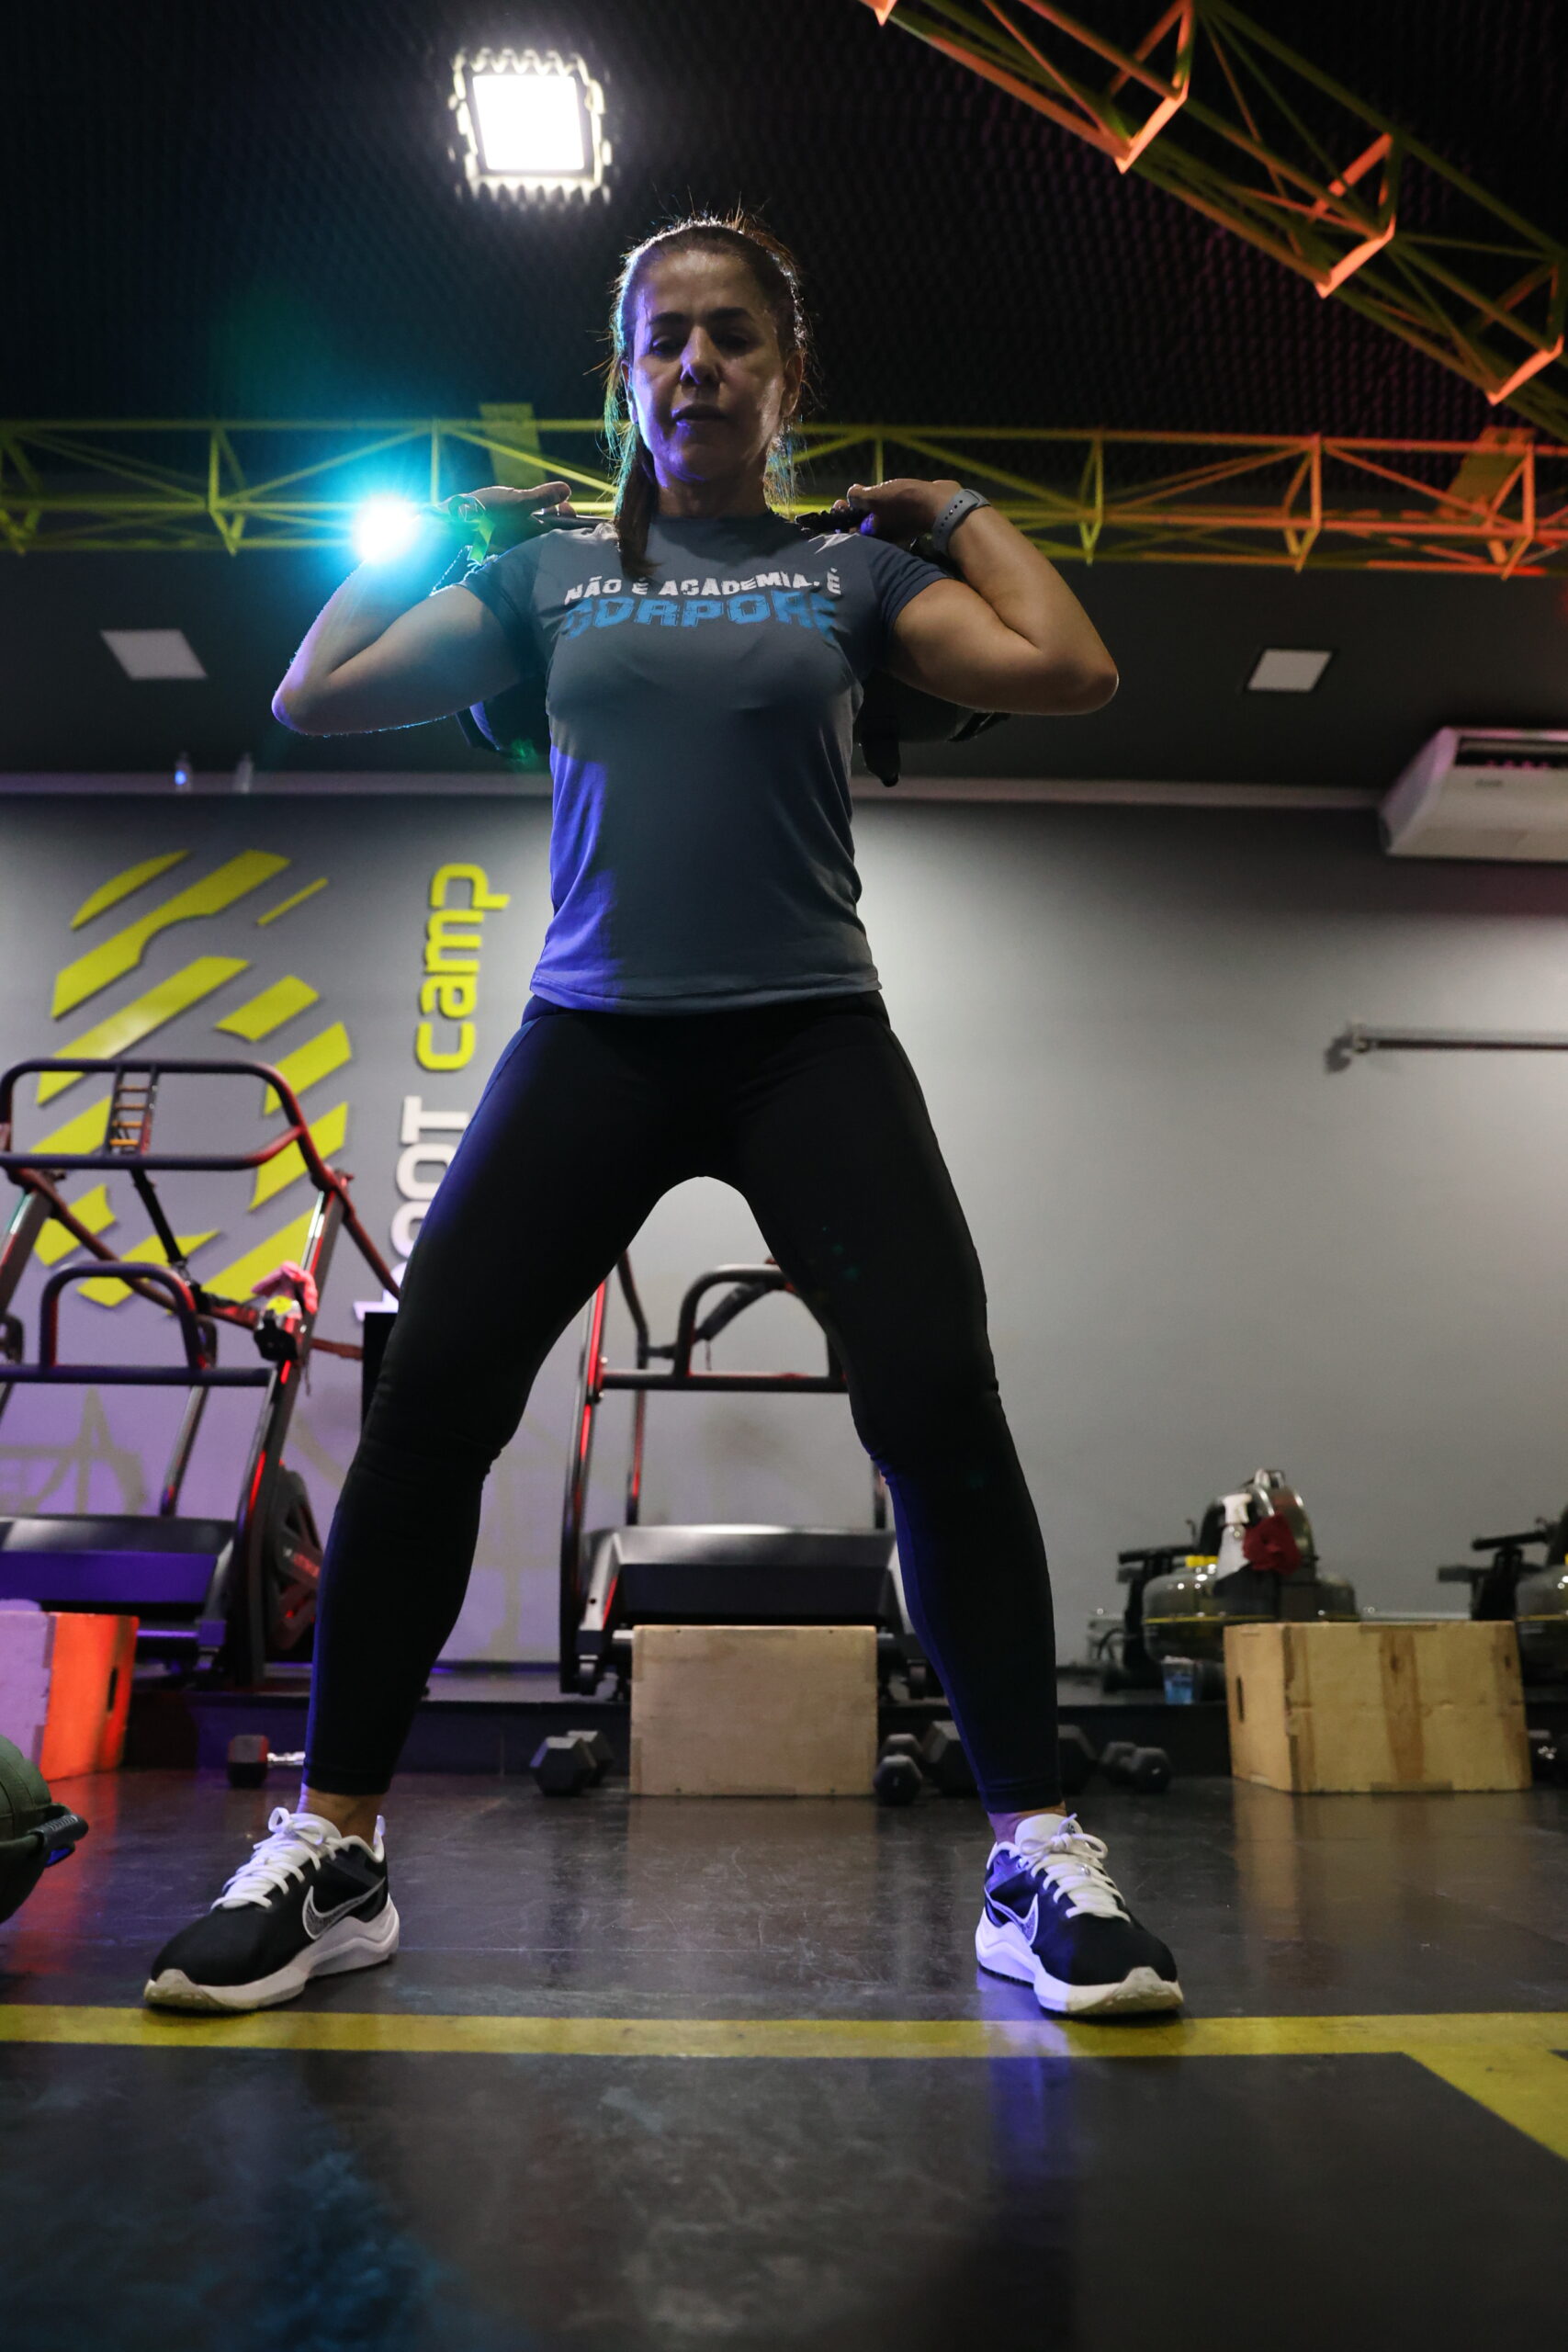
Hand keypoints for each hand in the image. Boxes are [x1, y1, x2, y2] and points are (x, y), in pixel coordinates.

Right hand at [440, 480, 574, 554]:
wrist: (454, 522)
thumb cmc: (487, 513)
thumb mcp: (517, 500)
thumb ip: (543, 497)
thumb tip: (566, 489)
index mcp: (534, 538)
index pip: (563, 534)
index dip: (571, 521)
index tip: (568, 506)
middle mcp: (527, 544)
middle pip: (552, 533)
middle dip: (560, 517)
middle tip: (562, 504)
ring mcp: (516, 541)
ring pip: (539, 529)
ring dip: (546, 516)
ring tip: (548, 504)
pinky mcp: (506, 536)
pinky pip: (526, 529)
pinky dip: (532, 518)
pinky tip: (528, 508)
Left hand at [830, 476, 959, 547]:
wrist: (940, 505)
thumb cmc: (905, 502)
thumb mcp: (876, 496)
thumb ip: (858, 497)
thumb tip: (851, 494)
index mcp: (873, 537)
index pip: (849, 533)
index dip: (840, 518)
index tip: (838, 505)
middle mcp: (883, 537)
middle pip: (860, 527)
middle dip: (851, 513)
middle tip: (844, 501)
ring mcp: (895, 530)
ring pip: (874, 521)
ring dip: (866, 509)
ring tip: (861, 494)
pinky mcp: (906, 522)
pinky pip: (888, 515)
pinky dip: (882, 507)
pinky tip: (881, 496)